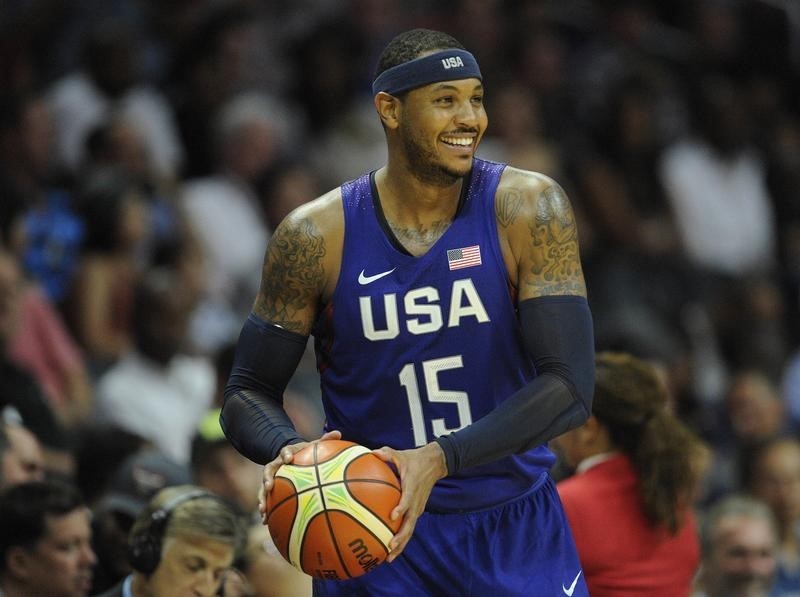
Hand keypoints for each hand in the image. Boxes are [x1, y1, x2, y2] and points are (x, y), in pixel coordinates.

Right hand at [258, 429, 341, 523]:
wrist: (291, 458)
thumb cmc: (306, 453)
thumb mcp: (314, 445)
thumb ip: (325, 440)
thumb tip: (338, 432)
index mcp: (287, 454)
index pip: (285, 451)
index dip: (286, 454)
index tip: (288, 459)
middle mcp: (276, 465)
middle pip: (268, 470)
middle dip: (267, 478)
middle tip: (268, 486)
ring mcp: (271, 478)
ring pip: (263, 488)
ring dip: (262, 498)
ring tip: (263, 510)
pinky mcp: (270, 489)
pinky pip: (266, 499)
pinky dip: (266, 510)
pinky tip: (266, 522)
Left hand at [372, 441, 447, 561]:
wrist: (435, 464)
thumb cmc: (414, 459)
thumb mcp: (401, 454)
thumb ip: (387, 453)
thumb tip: (372, 452)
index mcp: (412, 488)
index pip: (407, 500)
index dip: (401, 508)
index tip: (392, 516)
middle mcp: (416, 502)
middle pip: (409, 524)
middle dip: (400, 538)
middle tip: (389, 548)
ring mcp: (418, 508)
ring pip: (410, 530)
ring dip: (401, 544)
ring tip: (388, 557)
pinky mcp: (417, 511)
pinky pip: (409, 527)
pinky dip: (401, 539)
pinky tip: (389, 548)